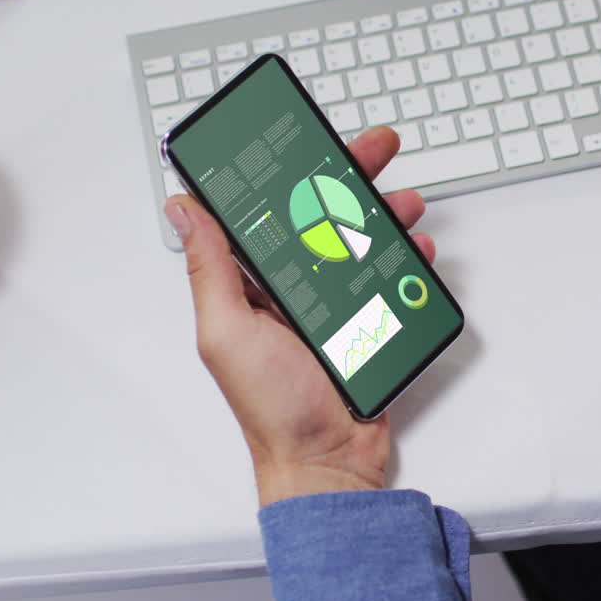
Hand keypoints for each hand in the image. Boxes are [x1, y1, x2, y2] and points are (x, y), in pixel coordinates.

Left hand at [164, 127, 433, 505]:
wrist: (328, 462)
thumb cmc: (272, 409)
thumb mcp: (227, 333)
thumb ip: (210, 269)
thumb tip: (184, 209)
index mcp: (251, 284)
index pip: (267, 210)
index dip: (286, 171)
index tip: (303, 139)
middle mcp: (291, 287)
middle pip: (322, 213)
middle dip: (350, 176)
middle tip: (375, 149)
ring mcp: (332, 303)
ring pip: (362, 239)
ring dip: (385, 213)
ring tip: (404, 205)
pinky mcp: (368, 321)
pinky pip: (389, 277)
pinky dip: (407, 259)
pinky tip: (416, 252)